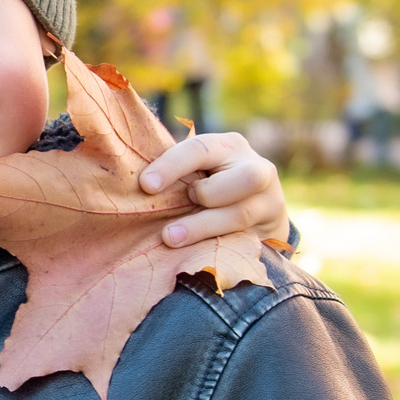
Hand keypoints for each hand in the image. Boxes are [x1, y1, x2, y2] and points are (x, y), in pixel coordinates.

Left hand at [140, 132, 290, 247]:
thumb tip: (127, 188)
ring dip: (203, 226)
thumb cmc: (209, 187)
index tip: (146, 185)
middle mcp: (255, 166)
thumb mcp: (196, 174)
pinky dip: (218, 245)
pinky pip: (247, 239)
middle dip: (208, 194)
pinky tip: (198, 252)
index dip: (172, 166)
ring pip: (241, 213)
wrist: (257, 212)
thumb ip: (175, 177)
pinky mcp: (272, 227)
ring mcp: (269, 199)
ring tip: (171, 237)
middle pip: (243, 178)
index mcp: (227, 146)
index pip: (200, 149)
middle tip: (183, 203)